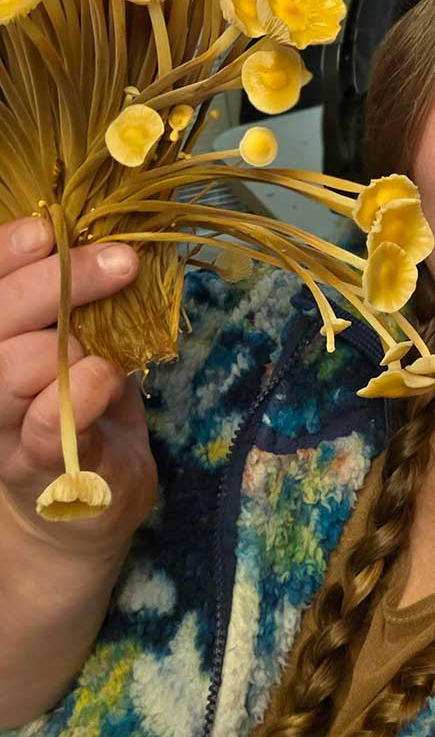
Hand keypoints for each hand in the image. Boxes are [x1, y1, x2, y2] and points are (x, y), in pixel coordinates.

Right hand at [0, 216, 156, 560]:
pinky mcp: (38, 468)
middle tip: (121, 262)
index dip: (3, 253)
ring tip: (106, 343)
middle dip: (56, 283)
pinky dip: (80, 394)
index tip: (47, 229)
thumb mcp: (86, 346)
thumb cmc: (87, 410)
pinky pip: (45, 425)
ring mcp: (2, 429)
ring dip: (66, 343)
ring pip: (8, 371)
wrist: (85, 508)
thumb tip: (114, 245)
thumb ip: (85, 307)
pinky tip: (105, 377)